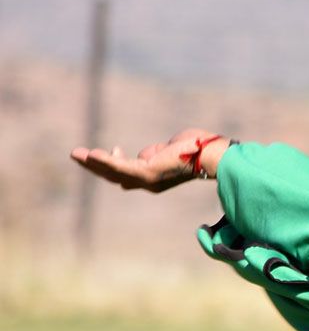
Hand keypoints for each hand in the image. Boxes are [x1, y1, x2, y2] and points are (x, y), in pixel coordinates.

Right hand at [70, 128, 227, 192]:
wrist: (211, 154)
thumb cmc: (198, 149)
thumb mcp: (170, 150)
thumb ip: (156, 153)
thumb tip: (147, 154)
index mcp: (155, 177)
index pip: (129, 173)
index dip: (117, 162)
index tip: (115, 147)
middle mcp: (149, 182)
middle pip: (115, 175)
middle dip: (95, 165)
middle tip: (78, 155)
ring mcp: (147, 179)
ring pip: (113, 172)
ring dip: (92, 163)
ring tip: (75, 154)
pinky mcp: (147, 173)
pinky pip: (120, 167)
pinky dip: (104, 161)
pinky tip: (91, 154)